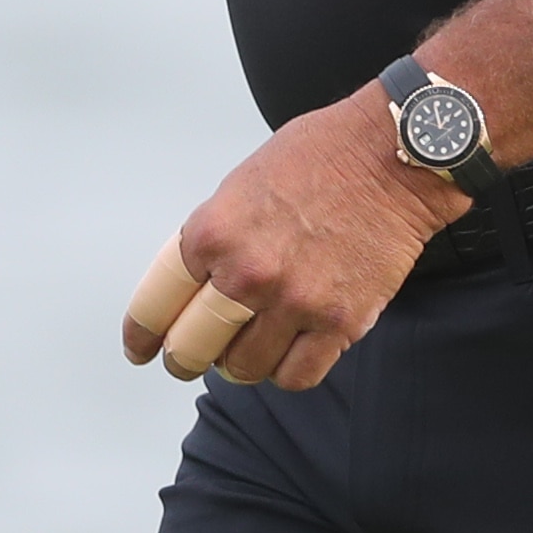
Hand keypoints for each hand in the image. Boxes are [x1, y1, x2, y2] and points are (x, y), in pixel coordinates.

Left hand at [121, 86, 466, 392]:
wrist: (393, 155)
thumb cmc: (321, 156)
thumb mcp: (241, 184)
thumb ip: (213, 237)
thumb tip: (195, 282)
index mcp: (212, 232)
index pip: (156, 304)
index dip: (141, 334)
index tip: (139, 348)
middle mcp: (246, 273)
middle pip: (191, 348)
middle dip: (185, 358)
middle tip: (189, 359)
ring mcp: (293, 302)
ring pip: (243, 368)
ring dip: (241, 361)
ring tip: (250, 344)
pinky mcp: (339, 322)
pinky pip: (296, 376)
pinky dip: (287, 369)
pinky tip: (291, 349)